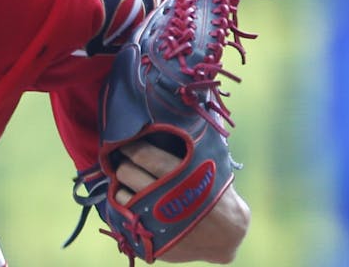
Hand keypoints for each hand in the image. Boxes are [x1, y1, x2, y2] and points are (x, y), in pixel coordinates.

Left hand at [113, 139, 249, 263]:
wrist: (227, 236)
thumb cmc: (217, 192)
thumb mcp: (212, 164)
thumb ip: (197, 141)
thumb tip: (188, 108)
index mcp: (183, 177)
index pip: (145, 155)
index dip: (132, 145)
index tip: (127, 140)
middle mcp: (168, 200)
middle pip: (127, 172)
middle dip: (124, 163)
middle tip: (125, 159)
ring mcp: (159, 223)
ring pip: (121, 196)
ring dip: (121, 186)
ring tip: (128, 181)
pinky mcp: (151, 239)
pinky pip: (124, 219)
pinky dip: (124, 208)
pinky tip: (131, 200)